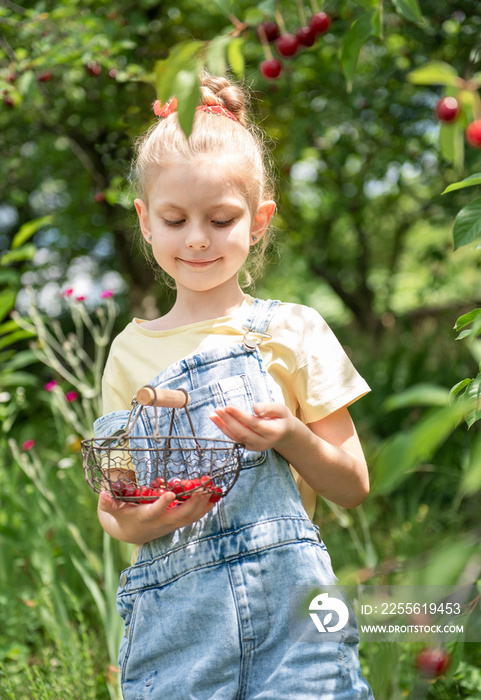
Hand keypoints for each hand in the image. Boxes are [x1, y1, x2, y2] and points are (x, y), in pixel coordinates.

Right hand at [98, 488, 215, 544]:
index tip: (170, 493)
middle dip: (194, 501)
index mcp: (145, 518)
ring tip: (213, 487)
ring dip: (203, 503)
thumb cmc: (122, 516)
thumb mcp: (112, 510)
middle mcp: (162, 523)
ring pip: (192, 516)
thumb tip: (102, 495)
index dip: (162, 504)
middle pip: (181, 515)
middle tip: (203, 485)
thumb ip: (108, 503)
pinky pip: (195, 517)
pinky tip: (216, 495)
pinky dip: (206, 507)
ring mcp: (172, 524)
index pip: (155, 512)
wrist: (130, 533)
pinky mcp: (178, 522)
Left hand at [210, 402, 296, 451]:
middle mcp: (263, 442)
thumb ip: (269, 408)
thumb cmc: (282, 419)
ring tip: (213, 414)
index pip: (253, 424)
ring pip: (236, 437)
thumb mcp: (281, 410)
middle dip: (228, 421)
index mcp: (273, 432)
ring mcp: (254, 446)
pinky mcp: (247, 446)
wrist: (284, 435)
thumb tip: (255, 408)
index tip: (228, 407)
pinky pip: (234, 438)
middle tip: (218, 409)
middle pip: (242, 432)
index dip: (239, 416)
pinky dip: (224, 429)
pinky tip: (217, 420)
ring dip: (223, 426)